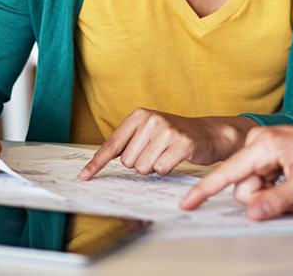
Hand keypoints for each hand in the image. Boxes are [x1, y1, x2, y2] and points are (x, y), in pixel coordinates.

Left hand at [77, 109, 255, 179]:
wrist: (208, 132)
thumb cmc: (174, 135)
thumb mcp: (148, 131)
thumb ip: (127, 142)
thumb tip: (99, 161)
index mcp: (139, 115)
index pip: (112, 144)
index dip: (96, 163)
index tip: (83, 177)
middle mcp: (151, 120)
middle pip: (128, 162)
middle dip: (141, 163)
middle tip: (156, 152)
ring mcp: (167, 131)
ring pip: (143, 168)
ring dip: (154, 167)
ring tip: (166, 154)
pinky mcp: (182, 144)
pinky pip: (161, 169)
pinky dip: (167, 169)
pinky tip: (176, 158)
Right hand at [179, 121, 292, 220]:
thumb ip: (277, 201)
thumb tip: (253, 214)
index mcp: (262, 145)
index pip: (228, 173)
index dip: (206, 190)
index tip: (188, 203)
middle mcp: (260, 144)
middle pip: (246, 187)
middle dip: (268, 200)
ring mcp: (267, 149)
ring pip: (259, 188)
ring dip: (281, 198)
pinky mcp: (274, 155)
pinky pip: (268, 182)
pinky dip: (285, 190)